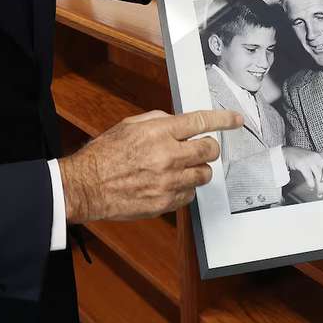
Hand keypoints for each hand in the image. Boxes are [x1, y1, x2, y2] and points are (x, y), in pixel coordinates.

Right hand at [59, 109, 241, 222]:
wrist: (87, 186)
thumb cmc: (104, 155)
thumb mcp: (129, 126)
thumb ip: (158, 121)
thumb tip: (179, 122)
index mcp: (158, 132)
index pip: (201, 122)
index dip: (223, 120)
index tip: (235, 120)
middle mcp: (167, 156)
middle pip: (210, 151)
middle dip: (210, 148)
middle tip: (203, 148)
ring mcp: (168, 182)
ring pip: (204, 175)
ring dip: (197, 170)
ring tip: (180, 168)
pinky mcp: (166, 202)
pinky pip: (190, 195)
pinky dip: (185, 189)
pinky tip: (169, 184)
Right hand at [283, 146, 322, 190]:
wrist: (287, 153)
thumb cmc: (300, 157)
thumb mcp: (313, 160)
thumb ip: (322, 167)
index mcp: (322, 156)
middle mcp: (318, 157)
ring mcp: (310, 160)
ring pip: (319, 177)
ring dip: (320, 188)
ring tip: (320, 193)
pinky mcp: (303, 164)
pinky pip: (309, 177)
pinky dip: (311, 184)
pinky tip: (311, 187)